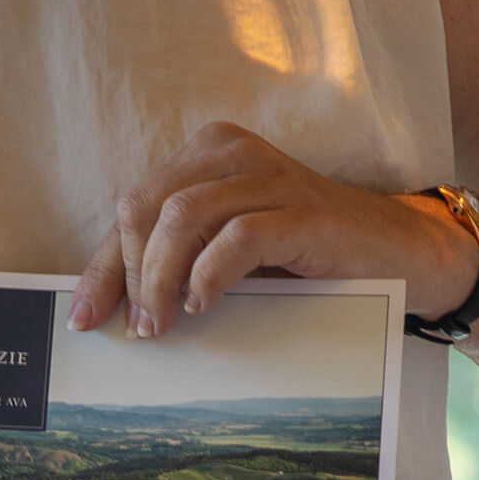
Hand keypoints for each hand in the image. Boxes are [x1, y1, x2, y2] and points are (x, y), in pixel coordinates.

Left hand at [69, 121, 476, 336]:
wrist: (394, 252)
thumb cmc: (303, 255)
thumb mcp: (228, 250)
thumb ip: (180, 259)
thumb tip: (118, 306)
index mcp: (206, 154)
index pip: (134, 208)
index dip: (103, 266)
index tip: (84, 319)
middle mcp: (231, 152)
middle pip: (147, 207)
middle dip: (131, 273)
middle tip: (139, 328)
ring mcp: (268, 176)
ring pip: (183, 217)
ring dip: (163, 278)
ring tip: (164, 323)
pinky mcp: (301, 210)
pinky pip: (237, 236)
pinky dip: (210, 274)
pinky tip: (204, 304)